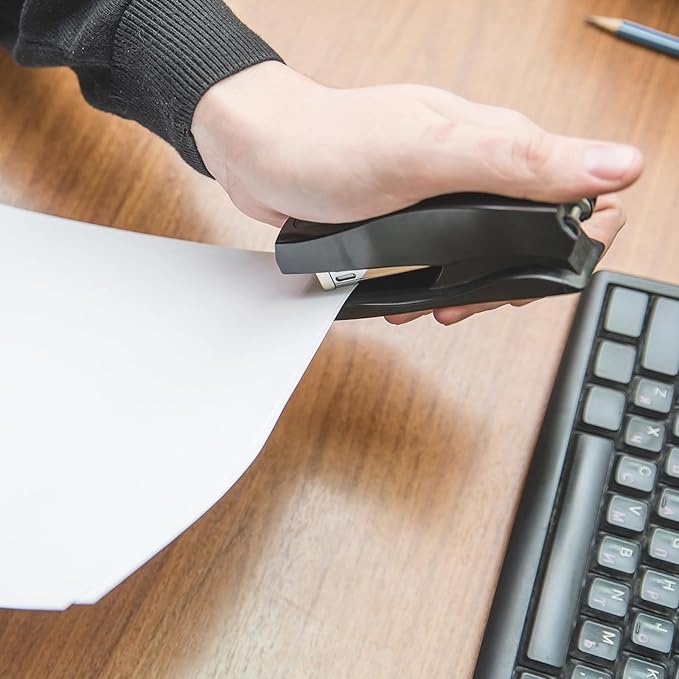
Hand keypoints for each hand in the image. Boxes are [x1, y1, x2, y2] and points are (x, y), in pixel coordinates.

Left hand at [192, 62, 641, 323]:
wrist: (262, 155)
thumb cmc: (328, 145)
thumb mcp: (426, 155)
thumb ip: (518, 162)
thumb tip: (614, 166)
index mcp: (497, 144)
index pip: (580, 192)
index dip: (578, 241)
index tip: (534, 275)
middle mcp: (478, 167)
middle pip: (536, 233)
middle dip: (512, 280)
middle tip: (471, 302)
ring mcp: (446, 194)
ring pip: (490, 253)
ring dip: (471, 291)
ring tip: (438, 307)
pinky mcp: (415, 218)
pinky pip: (446, 259)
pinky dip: (435, 285)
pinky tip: (413, 297)